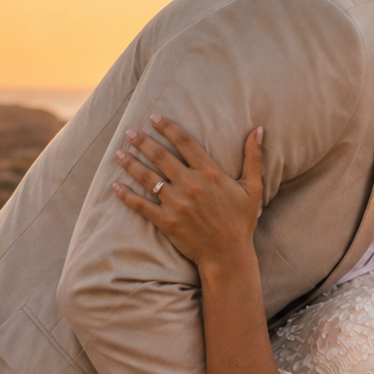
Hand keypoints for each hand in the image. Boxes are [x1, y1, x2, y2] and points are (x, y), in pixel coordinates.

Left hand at [113, 116, 263, 269]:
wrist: (228, 256)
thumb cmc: (241, 222)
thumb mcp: (253, 189)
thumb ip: (254, 158)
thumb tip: (259, 130)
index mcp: (210, 174)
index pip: (184, 143)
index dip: (168, 127)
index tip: (154, 118)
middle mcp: (190, 185)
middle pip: (161, 156)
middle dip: (142, 142)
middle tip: (129, 132)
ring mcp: (176, 204)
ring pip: (147, 177)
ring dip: (130, 163)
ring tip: (119, 153)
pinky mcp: (166, 221)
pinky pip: (141, 205)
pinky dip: (126, 196)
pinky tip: (115, 186)